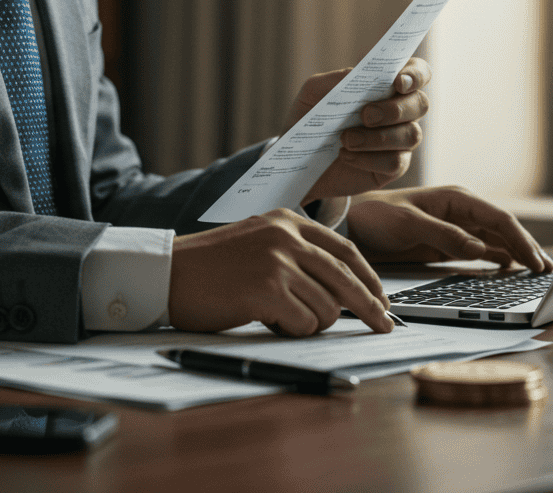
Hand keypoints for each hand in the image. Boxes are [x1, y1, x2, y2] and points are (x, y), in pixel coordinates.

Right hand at [168, 208, 394, 336]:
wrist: (168, 273)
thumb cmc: (211, 266)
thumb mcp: (259, 242)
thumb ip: (296, 254)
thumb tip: (342, 290)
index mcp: (288, 221)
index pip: (345, 249)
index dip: (369, 277)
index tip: (382, 297)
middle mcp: (286, 237)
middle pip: (347, 277)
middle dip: (370, 306)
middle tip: (384, 325)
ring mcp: (277, 262)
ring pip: (327, 306)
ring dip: (314, 323)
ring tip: (285, 319)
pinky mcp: (266, 290)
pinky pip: (303, 322)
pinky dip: (294, 330)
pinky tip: (270, 323)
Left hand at [290, 57, 431, 203]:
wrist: (298, 159)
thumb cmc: (311, 118)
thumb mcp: (313, 93)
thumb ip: (334, 80)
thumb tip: (356, 74)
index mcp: (387, 85)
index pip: (418, 72)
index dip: (416, 74)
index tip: (398, 82)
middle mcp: (401, 110)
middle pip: (421, 104)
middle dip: (395, 109)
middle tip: (365, 115)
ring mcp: (400, 140)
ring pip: (411, 135)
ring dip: (378, 137)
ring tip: (345, 139)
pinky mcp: (393, 166)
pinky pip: (395, 162)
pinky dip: (369, 159)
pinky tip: (346, 156)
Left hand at [344, 186, 552, 272]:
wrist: (352, 224)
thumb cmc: (376, 218)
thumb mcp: (408, 225)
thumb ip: (445, 236)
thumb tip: (482, 249)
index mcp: (456, 199)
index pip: (499, 218)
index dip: (521, 240)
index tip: (535, 261)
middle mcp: (461, 211)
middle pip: (504, 229)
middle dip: (527, 248)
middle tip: (547, 271)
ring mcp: (457, 227)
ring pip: (496, 240)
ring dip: (517, 253)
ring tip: (537, 272)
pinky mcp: (449, 242)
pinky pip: (482, 249)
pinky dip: (499, 258)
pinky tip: (511, 270)